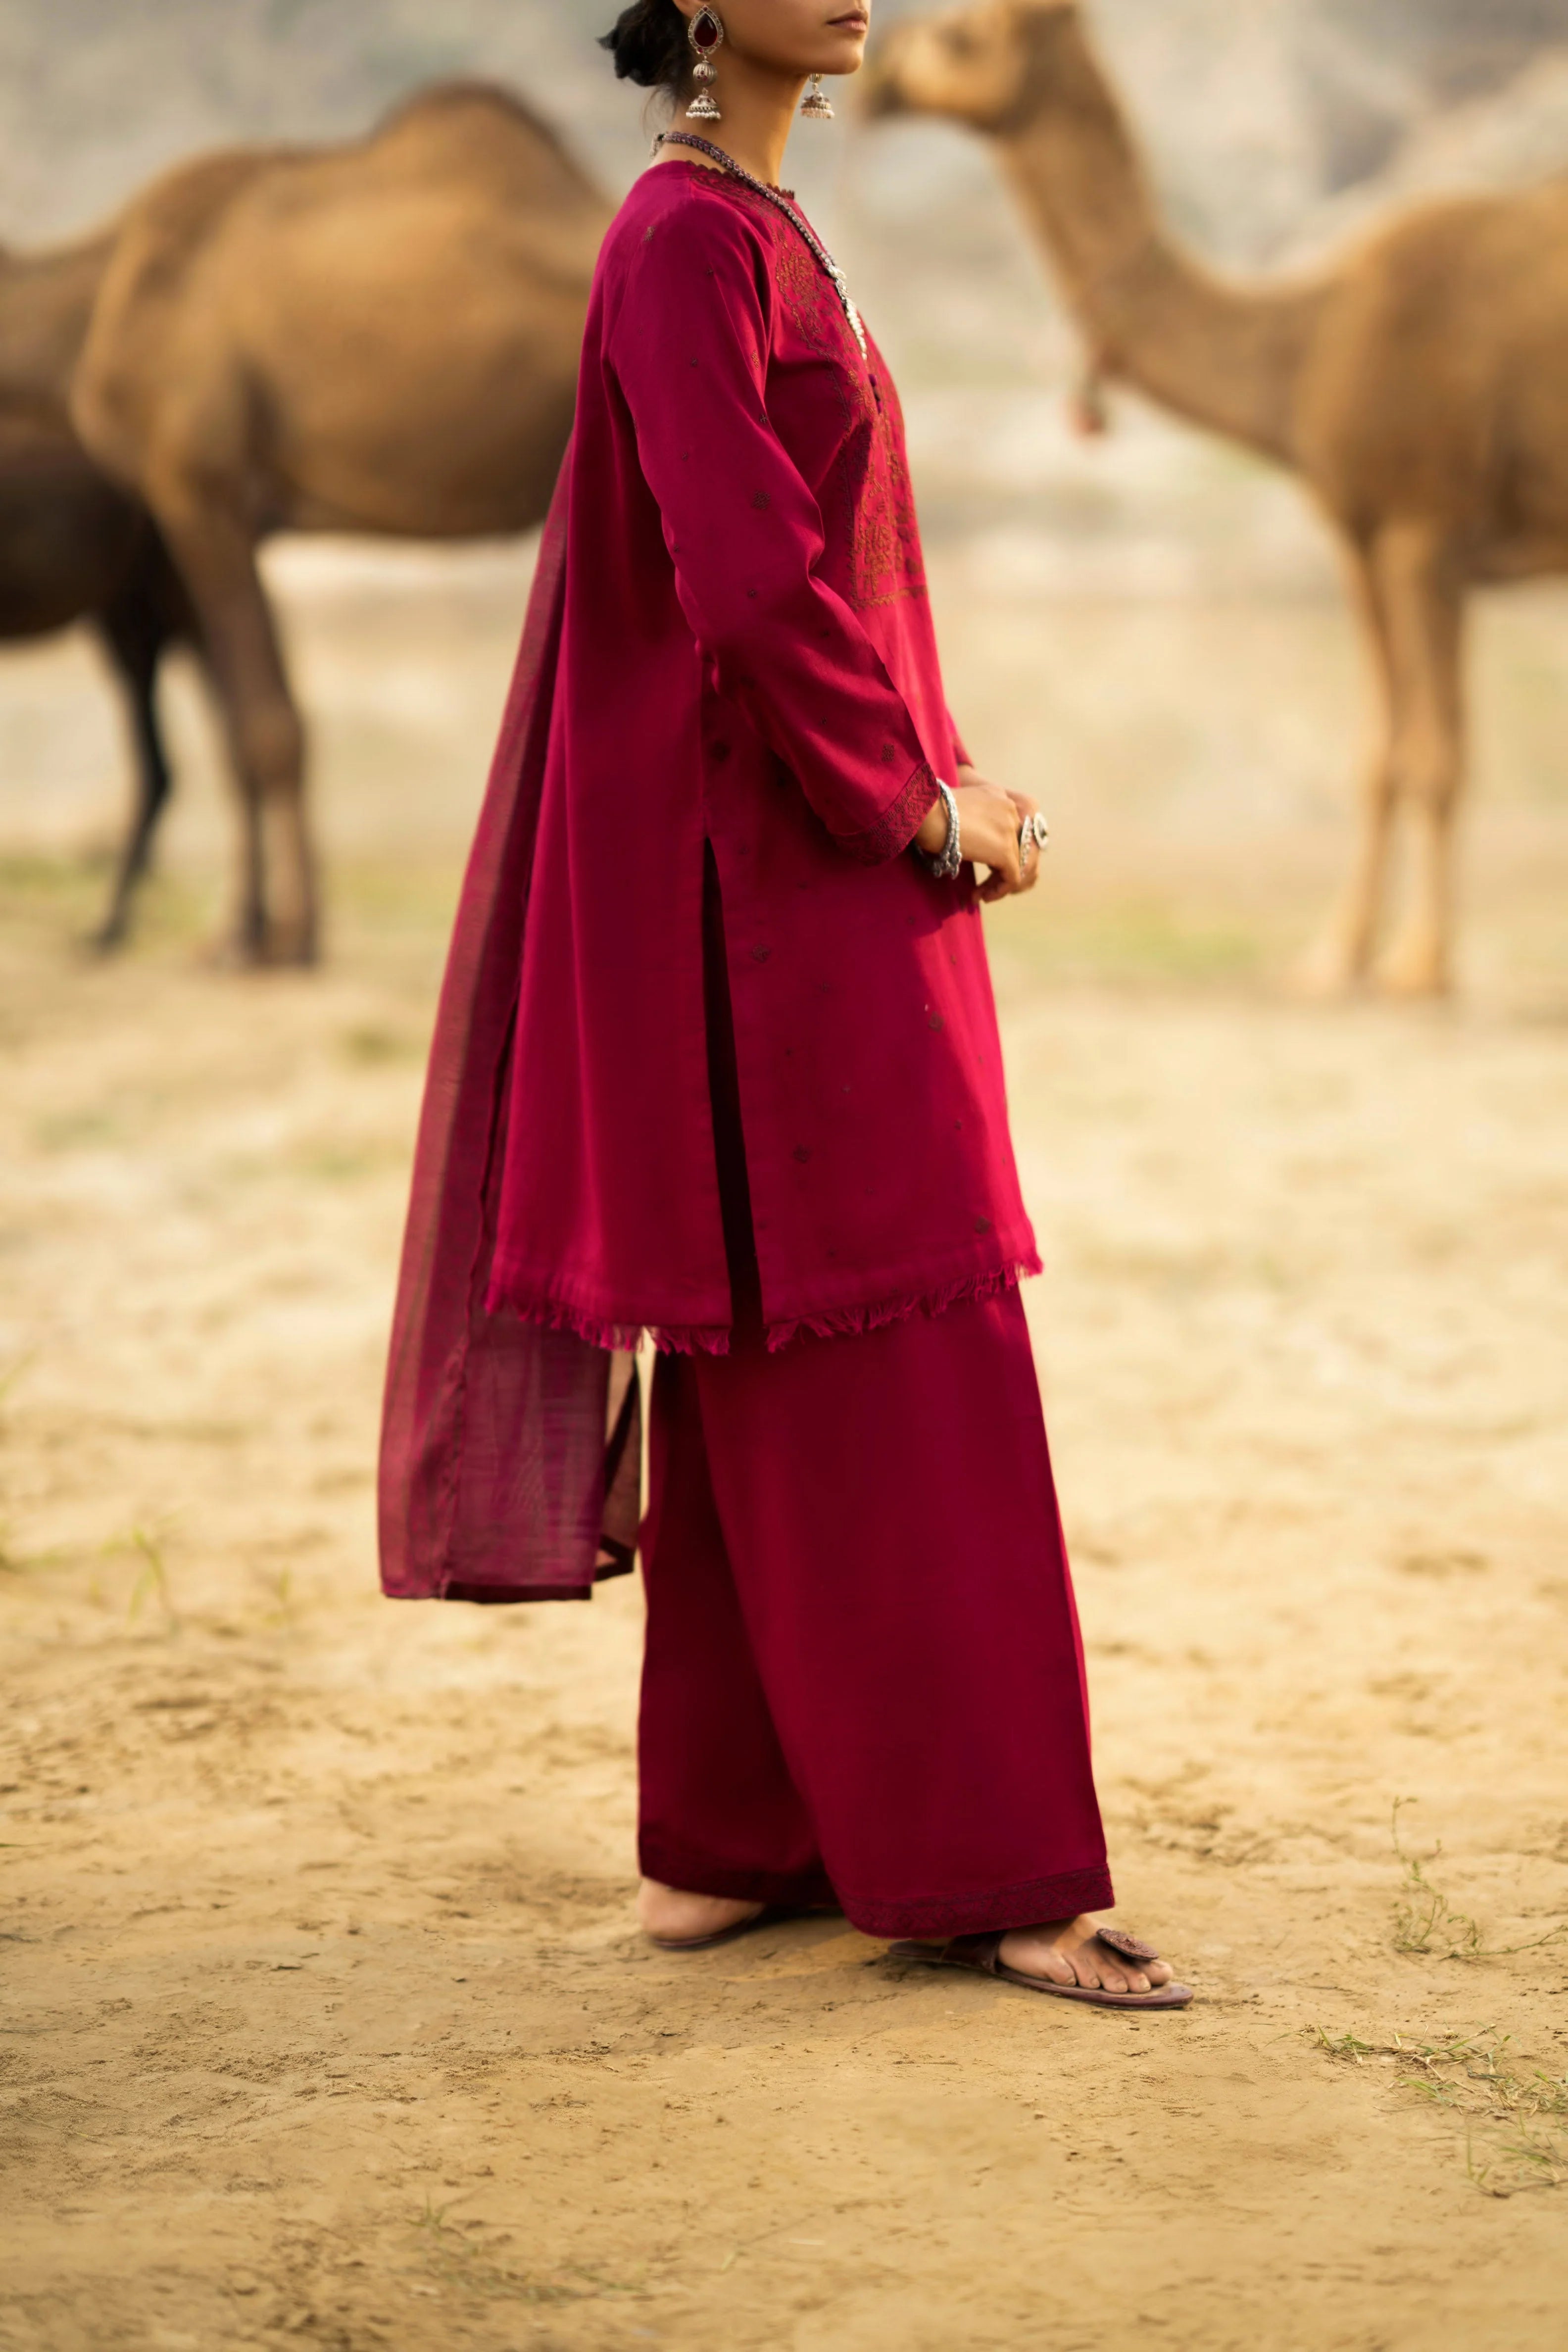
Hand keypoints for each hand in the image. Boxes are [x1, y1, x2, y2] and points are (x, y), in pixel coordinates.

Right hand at [914, 766, 1043, 900]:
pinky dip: (999, 890)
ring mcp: (1010, 829)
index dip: (997, 851)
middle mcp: (1009, 809)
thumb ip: (971, 820)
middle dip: (1000, 869)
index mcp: (998, 797)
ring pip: (1016, 864)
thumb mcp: (957, 810)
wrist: (925, 812)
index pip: (1008, 829)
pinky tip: (982, 896)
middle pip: (1016, 847)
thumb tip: (970, 841)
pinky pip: (1012, 878)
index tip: (980, 865)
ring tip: (980, 894)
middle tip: (982, 885)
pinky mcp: (1005, 850)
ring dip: (998, 883)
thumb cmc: (928, 812)